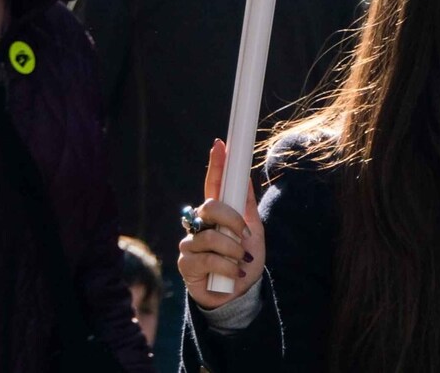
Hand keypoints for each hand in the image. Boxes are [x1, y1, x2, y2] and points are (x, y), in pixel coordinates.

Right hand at [178, 139, 265, 309]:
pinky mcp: (186, 263)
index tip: (220, 144)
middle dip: (232, 220)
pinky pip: (208, 258)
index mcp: (217, 214)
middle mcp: (199, 224)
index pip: (213, 184)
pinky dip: (227, 267)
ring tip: (241, 261)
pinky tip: (233, 274)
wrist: (240, 296)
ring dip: (233, 250)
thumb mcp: (254, 233)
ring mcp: (190, 243)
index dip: (216, 165)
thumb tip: (245, 177)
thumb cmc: (245, 262)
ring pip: (211, 235)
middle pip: (210, 206)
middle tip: (245, 235)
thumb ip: (247, 208)